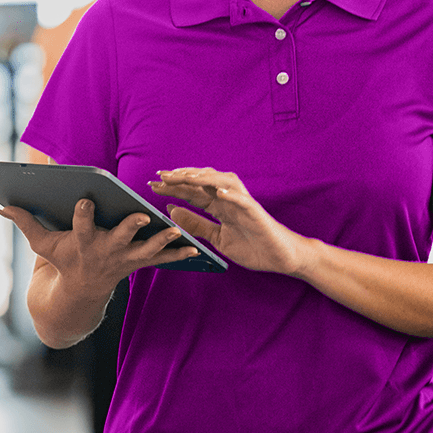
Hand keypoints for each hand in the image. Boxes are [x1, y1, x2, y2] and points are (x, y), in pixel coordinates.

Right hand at [0, 198, 200, 299]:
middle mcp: (105, 251)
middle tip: (141, 214)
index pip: (81, 225)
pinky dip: (177, 255)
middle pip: (119, 236)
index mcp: (82, 242)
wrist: (79, 294)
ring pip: (146, 249)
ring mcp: (124, 259)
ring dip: (161, 240)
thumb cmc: (62, 259)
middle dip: (129, 226)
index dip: (83, 214)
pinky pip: (161, 260)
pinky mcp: (139, 263)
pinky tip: (195, 249)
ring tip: (175, 229)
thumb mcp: (42, 244)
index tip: (85, 200)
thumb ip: (25, 222)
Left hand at [148, 167, 314, 276]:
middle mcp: (229, 199)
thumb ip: (196, 224)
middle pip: (202, 182)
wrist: (280, 256)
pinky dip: (231, 194)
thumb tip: (171, 211)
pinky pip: (242, 199)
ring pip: (220, 182)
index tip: (153, 184)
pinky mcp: (255, 211)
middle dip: (181, 178)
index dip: (173, 187)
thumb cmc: (252, 246)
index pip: (192, 192)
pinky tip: (218, 191)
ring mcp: (242, 203)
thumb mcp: (217, 238)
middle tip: (159, 176)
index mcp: (219, 205)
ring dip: (202, 178)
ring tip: (184, 177)